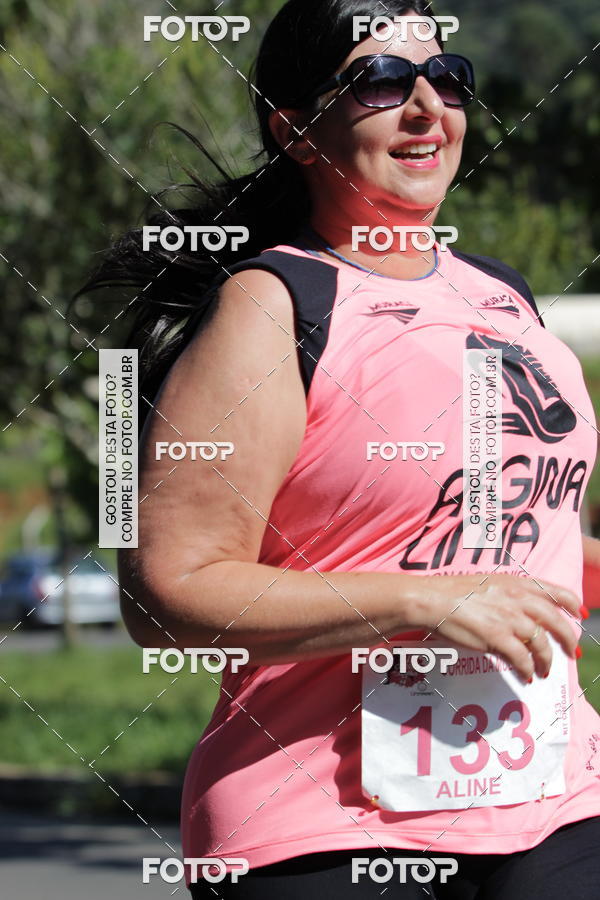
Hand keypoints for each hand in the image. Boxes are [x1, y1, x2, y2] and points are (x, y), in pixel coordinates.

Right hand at [421, 573, 580, 682]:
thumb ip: (510, 595)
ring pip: (542, 644)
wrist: (432, 600)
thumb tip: (524, 614)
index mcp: (516, 583)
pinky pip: (522, 658)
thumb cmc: (454, 593)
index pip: (556, 591)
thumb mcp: (488, 584)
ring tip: (544, 671)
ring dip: (547, 661)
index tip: (579, 615)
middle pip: (555, 622)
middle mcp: (518, 599)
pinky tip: (526, 676)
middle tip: (572, 653)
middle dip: (568, 640)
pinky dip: (527, 670)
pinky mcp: (497, 637)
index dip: (571, 604)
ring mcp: (509, 618)